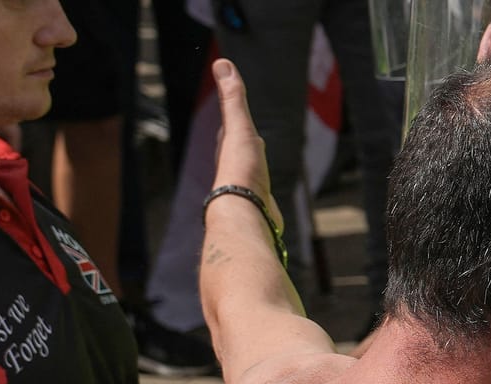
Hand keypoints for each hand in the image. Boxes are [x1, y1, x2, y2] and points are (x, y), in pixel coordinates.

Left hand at [209, 59, 282, 232]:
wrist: (247, 212)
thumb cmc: (242, 168)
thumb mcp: (239, 127)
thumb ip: (233, 99)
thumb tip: (222, 64)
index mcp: (229, 146)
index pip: (231, 127)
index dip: (233, 116)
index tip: (234, 108)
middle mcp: (236, 166)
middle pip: (240, 149)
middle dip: (244, 141)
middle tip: (247, 133)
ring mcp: (248, 186)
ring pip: (251, 171)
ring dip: (254, 166)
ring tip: (259, 164)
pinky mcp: (260, 205)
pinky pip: (263, 192)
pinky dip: (265, 189)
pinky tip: (268, 194)